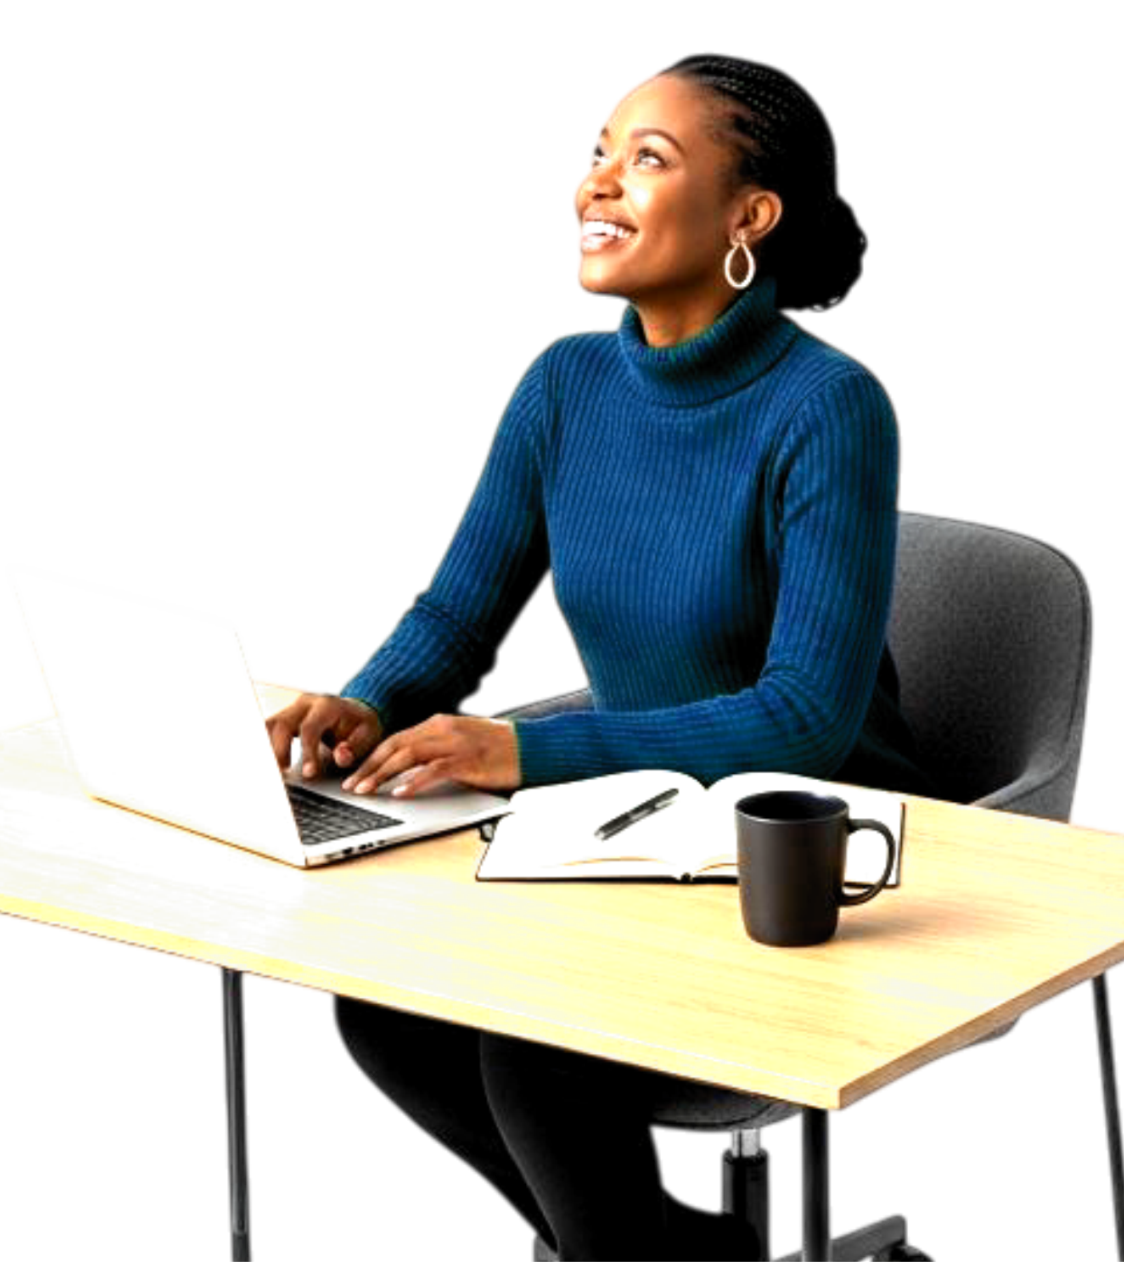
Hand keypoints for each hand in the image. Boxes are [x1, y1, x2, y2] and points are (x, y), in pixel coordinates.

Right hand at [265, 690, 382, 779]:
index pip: (310, 728)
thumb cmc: (360, 726)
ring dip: (265, 748)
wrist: (355, 712)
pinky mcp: (284, 718)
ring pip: (269, 725)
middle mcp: (305, 704)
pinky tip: (261, 764)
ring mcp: (292, 709)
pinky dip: (262, 746)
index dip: (307, 752)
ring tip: (268, 772)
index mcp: (327, 706)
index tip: (308, 774)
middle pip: (282, 724)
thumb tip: (341, 755)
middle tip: (280, 776)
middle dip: (278, 751)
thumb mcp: (368, 735)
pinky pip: (266, 730)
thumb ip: (355, 747)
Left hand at [341, 713, 519, 797]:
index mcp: (438, 724)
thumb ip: (435, 752)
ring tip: (366, 790)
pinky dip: (414, 781)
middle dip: (369, 766)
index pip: (396, 739)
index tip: (355, 773)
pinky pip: (434, 770)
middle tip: (351, 785)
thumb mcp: (460, 745)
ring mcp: (455, 742)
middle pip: (395, 745)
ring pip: (408, 755)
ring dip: (382, 774)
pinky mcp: (468, 759)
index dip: (372, 756)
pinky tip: (400, 792)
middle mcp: (443, 729)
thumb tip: (408, 770)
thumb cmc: (497, 751)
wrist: (532, 748)